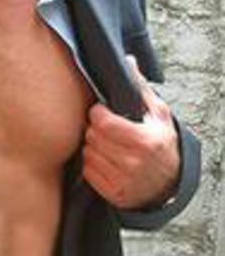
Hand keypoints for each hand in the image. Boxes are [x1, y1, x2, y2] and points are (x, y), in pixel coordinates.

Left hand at [82, 56, 179, 209]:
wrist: (168, 184)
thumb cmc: (161, 143)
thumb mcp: (158, 115)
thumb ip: (140, 88)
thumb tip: (128, 61)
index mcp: (144, 140)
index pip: (102, 122)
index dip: (98, 113)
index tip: (102, 112)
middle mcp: (133, 163)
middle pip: (92, 136)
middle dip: (95, 129)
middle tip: (105, 129)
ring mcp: (123, 180)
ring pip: (88, 153)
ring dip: (93, 146)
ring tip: (107, 145)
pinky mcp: (113, 194)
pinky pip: (88, 171)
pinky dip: (92, 164)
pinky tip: (106, 160)